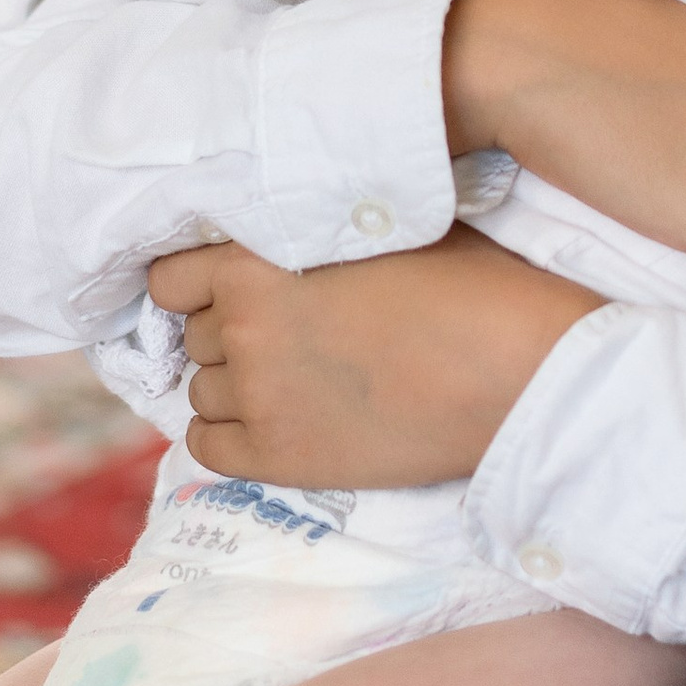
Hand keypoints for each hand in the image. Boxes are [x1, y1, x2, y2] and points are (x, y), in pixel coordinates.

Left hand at [149, 228, 603, 486]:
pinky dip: (229, 433)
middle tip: (287, 333)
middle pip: (196, 335)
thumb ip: (317, 231)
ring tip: (291, 379)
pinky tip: (272, 421)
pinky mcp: (279, 458)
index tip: (228, 292)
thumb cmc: (468, 284)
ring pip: (202, 391)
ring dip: (234, 384)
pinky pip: (208, 448)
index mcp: (259, 261)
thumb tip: (295, 228)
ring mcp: (258, 398)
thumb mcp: (385, 228)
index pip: (171, 278)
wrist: (513, 371)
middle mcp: (243, 328)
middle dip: (232, 331)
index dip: (198, 285)